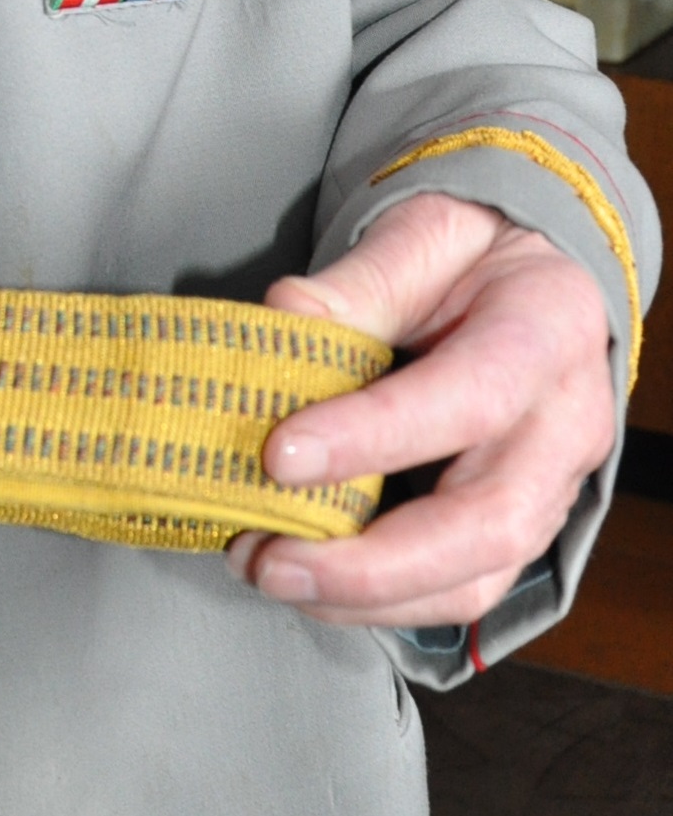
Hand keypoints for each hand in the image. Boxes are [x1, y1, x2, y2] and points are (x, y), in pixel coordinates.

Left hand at [225, 189, 615, 626]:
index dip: (375, 436)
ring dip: (367, 595)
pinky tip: (311, 582)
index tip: (279, 455)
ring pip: (476, 579)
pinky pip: (462, 588)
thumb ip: (362, 279)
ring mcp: (551, 489)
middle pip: (485, 524)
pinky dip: (382, 600)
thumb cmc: (478, 254)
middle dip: (370, 562)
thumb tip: (283, 318)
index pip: (468, 399)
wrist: (541, 279)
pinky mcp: (522, 528)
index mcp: (547, 333)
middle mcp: (564, 427)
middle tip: (267, 558)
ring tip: (269, 571)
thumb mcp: (427, 232)